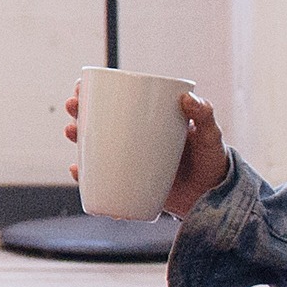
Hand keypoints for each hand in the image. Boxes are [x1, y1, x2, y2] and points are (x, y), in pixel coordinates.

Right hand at [56, 82, 237, 218]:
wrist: (214, 199)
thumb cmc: (213, 161)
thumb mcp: (211, 135)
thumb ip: (204, 115)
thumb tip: (187, 98)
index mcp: (150, 122)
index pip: (118, 101)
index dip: (95, 93)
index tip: (81, 87)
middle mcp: (135, 140)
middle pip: (100, 123)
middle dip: (79, 113)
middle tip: (73, 110)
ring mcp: (130, 163)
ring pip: (95, 149)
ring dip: (77, 140)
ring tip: (71, 134)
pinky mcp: (129, 186)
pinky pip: (102, 181)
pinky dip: (87, 178)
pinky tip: (77, 172)